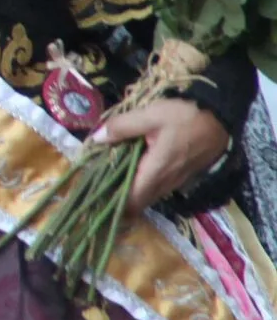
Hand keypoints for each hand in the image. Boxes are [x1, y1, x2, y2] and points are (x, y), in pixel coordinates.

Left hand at [93, 97, 231, 211]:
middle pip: (142, 200)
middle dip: (122, 200)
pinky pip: (163, 186)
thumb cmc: (185, 115)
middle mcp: (169, 181)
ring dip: (135, 193)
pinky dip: (147, 185)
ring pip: (153, 194)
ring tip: (113, 182)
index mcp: (157, 171)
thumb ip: (121, 127)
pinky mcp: (187, 173)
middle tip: (99, 190)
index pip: (133, 201)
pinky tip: (137, 172)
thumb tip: (96, 138)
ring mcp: (180, 179)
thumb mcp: (150, 115)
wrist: (222, 115)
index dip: (115, 204)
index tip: (96, 200)